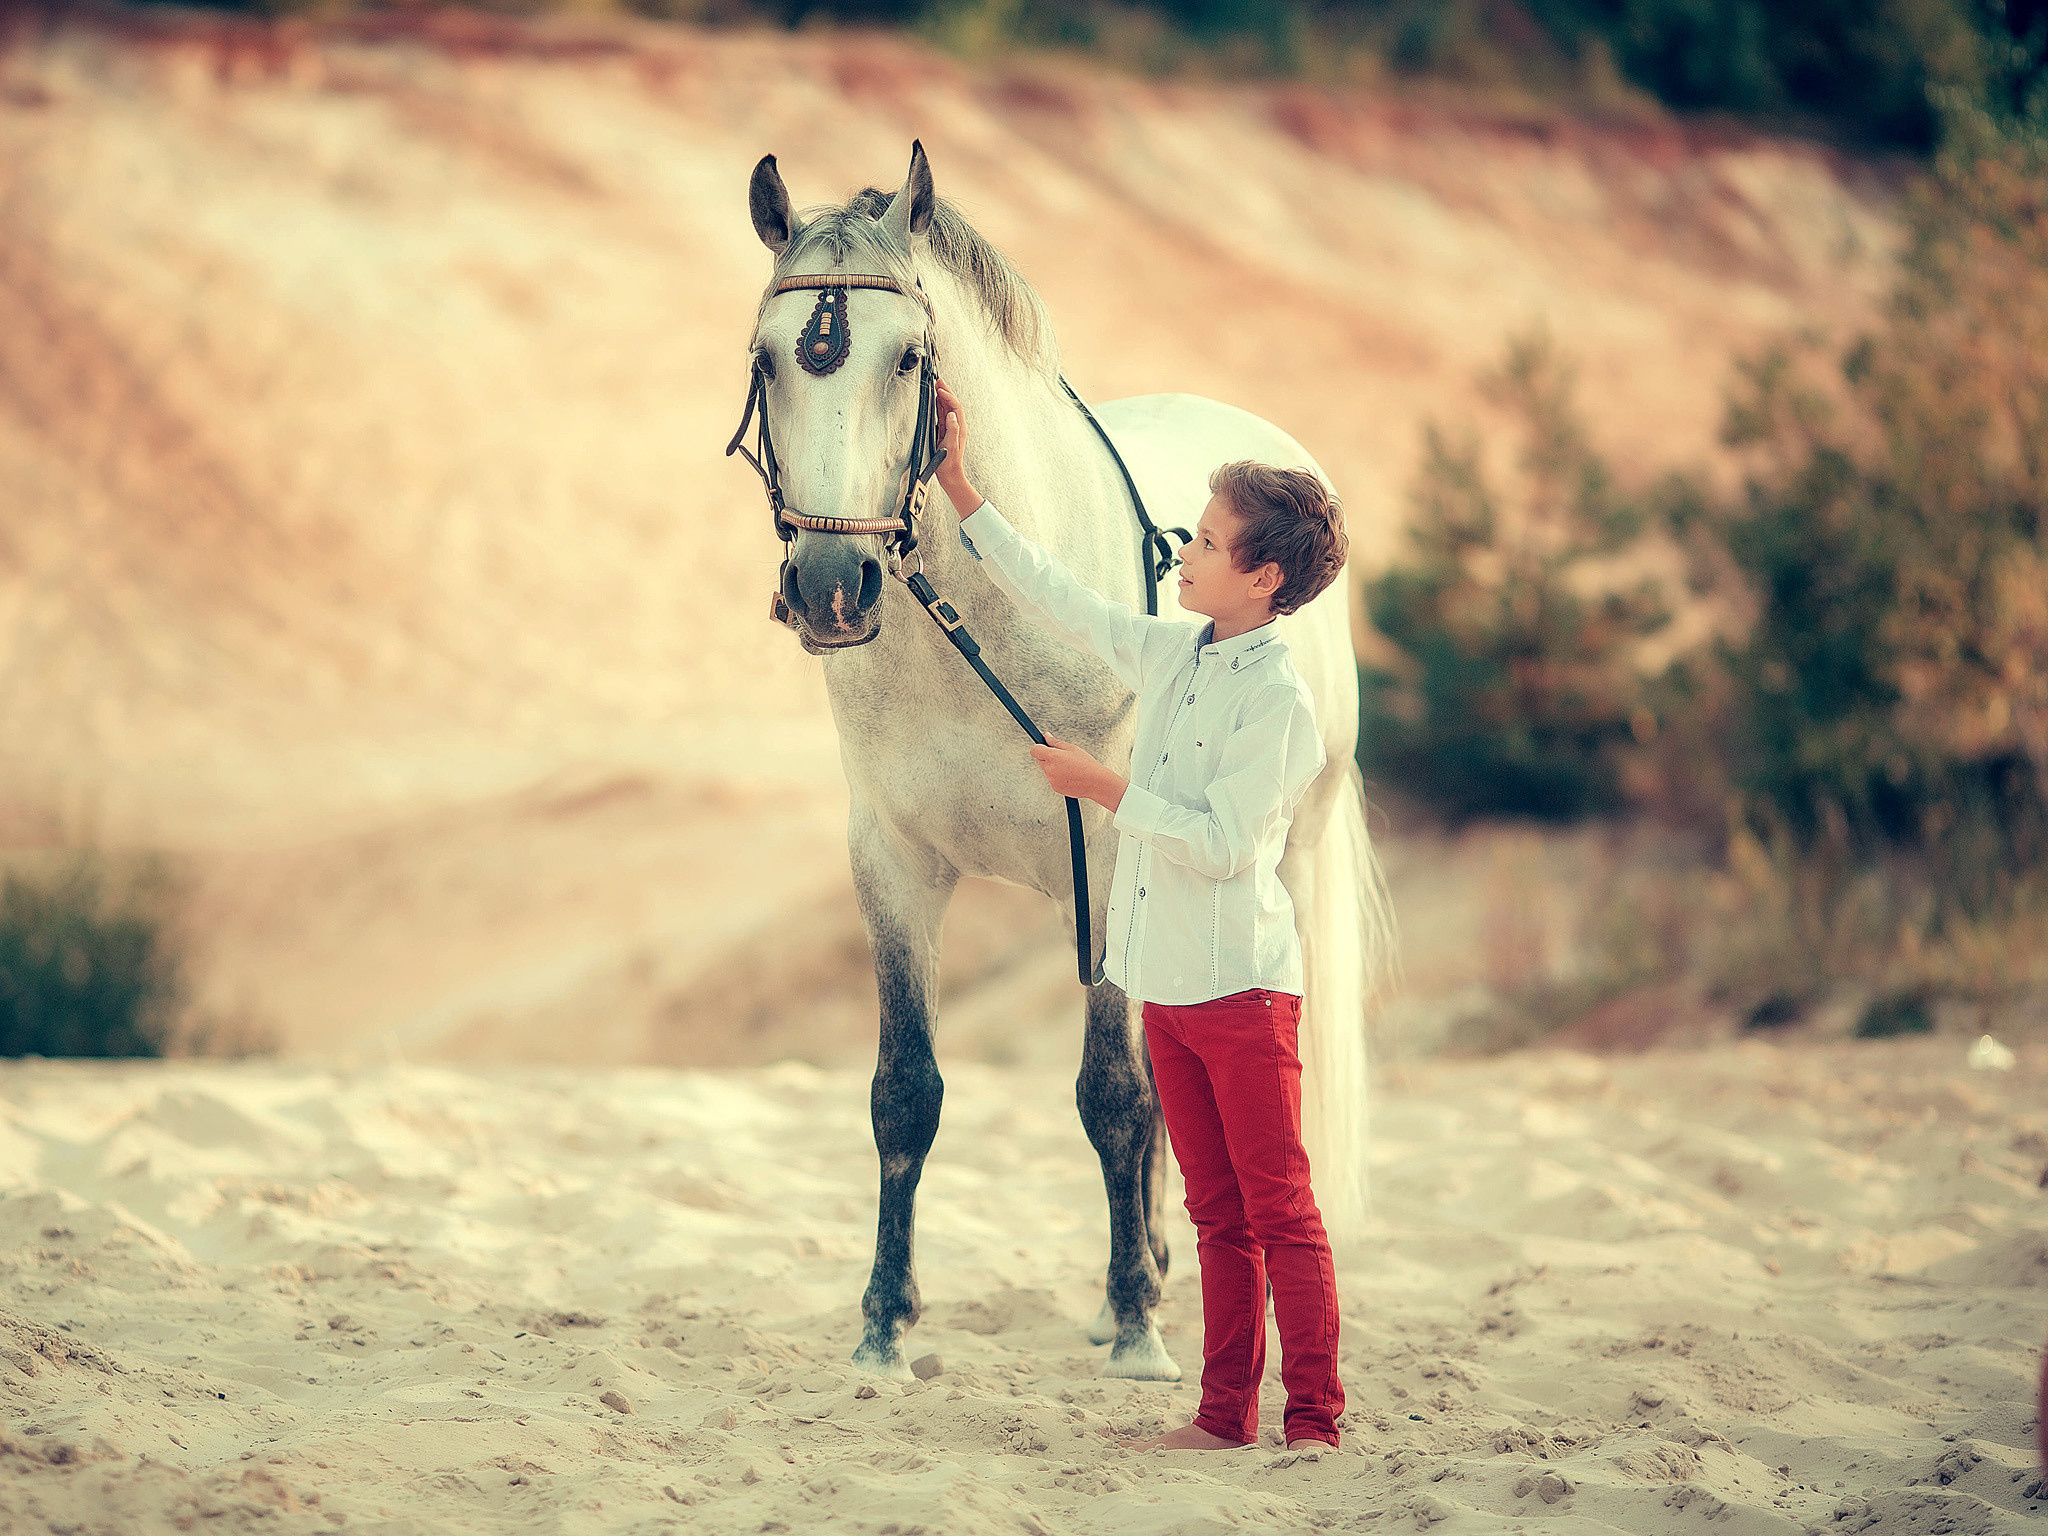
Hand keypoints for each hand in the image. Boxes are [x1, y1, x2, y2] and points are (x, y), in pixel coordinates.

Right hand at [933, 378, 978, 517]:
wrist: (949, 474)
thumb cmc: (949, 463)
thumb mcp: (951, 447)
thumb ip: (952, 430)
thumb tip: (951, 415)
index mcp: (959, 428)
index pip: (955, 407)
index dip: (948, 396)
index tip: (940, 389)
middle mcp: (956, 426)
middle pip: (952, 404)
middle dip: (946, 391)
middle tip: (939, 380)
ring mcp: (951, 428)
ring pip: (947, 408)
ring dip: (943, 396)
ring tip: (937, 385)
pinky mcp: (945, 431)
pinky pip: (943, 415)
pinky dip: (939, 405)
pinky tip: (935, 400)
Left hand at [1030, 733, 1127, 811]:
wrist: (1096, 782)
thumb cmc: (1086, 764)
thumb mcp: (1072, 748)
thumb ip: (1055, 742)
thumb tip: (1046, 736)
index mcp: (1053, 756)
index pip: (1034, 750)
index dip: (1038, 747)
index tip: (1044, 747)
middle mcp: (1050, 769)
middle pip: (1039, 760)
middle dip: (1046, 757)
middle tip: (1062, 757)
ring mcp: (1051, 780)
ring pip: (1046, 770)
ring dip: (1053, 768)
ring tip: (1069, 767)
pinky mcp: (1055, 788)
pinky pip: (1052, 780)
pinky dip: (1057, 777)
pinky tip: (1070, 776)